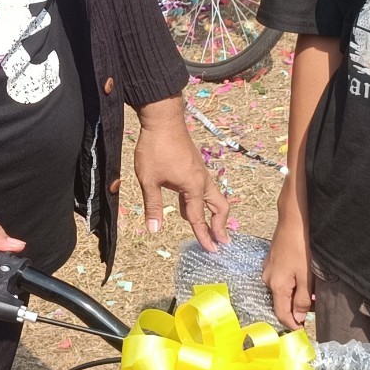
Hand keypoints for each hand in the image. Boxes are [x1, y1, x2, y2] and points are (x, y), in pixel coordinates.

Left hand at [133, 99, 232, 249]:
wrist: (162, 119)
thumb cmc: (155, 148)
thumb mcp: (149, 180)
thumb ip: (153, 206)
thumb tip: (154, 230)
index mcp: (193, 186)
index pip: (198, 217)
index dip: (204, 236)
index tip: (212, 251)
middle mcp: (202, 180)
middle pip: (219, 207)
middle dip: (220, 226)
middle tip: (220, 242)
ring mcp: (201, 172)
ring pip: (213, 197)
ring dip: (212, 214)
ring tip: (207, 228)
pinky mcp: (195, 166)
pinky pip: (204, 189)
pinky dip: (202, 202)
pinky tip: (187, 207)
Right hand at [262, 232, 311, 330]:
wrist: (292, 221)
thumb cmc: (301, 247)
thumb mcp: (306, 276)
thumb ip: (302, 299)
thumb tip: (297, 318)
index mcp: (277, 286)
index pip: (282, 314)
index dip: (292, 325)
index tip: (303, 331)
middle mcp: (268, 280)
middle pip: (281, 303)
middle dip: (296, 309)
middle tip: (313, 307)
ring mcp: (268, 271)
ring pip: (281, 292)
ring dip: (295, 296)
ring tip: (311, 291)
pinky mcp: (271, 263)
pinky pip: (280, 281)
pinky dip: (291, 285)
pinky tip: (302, 278)